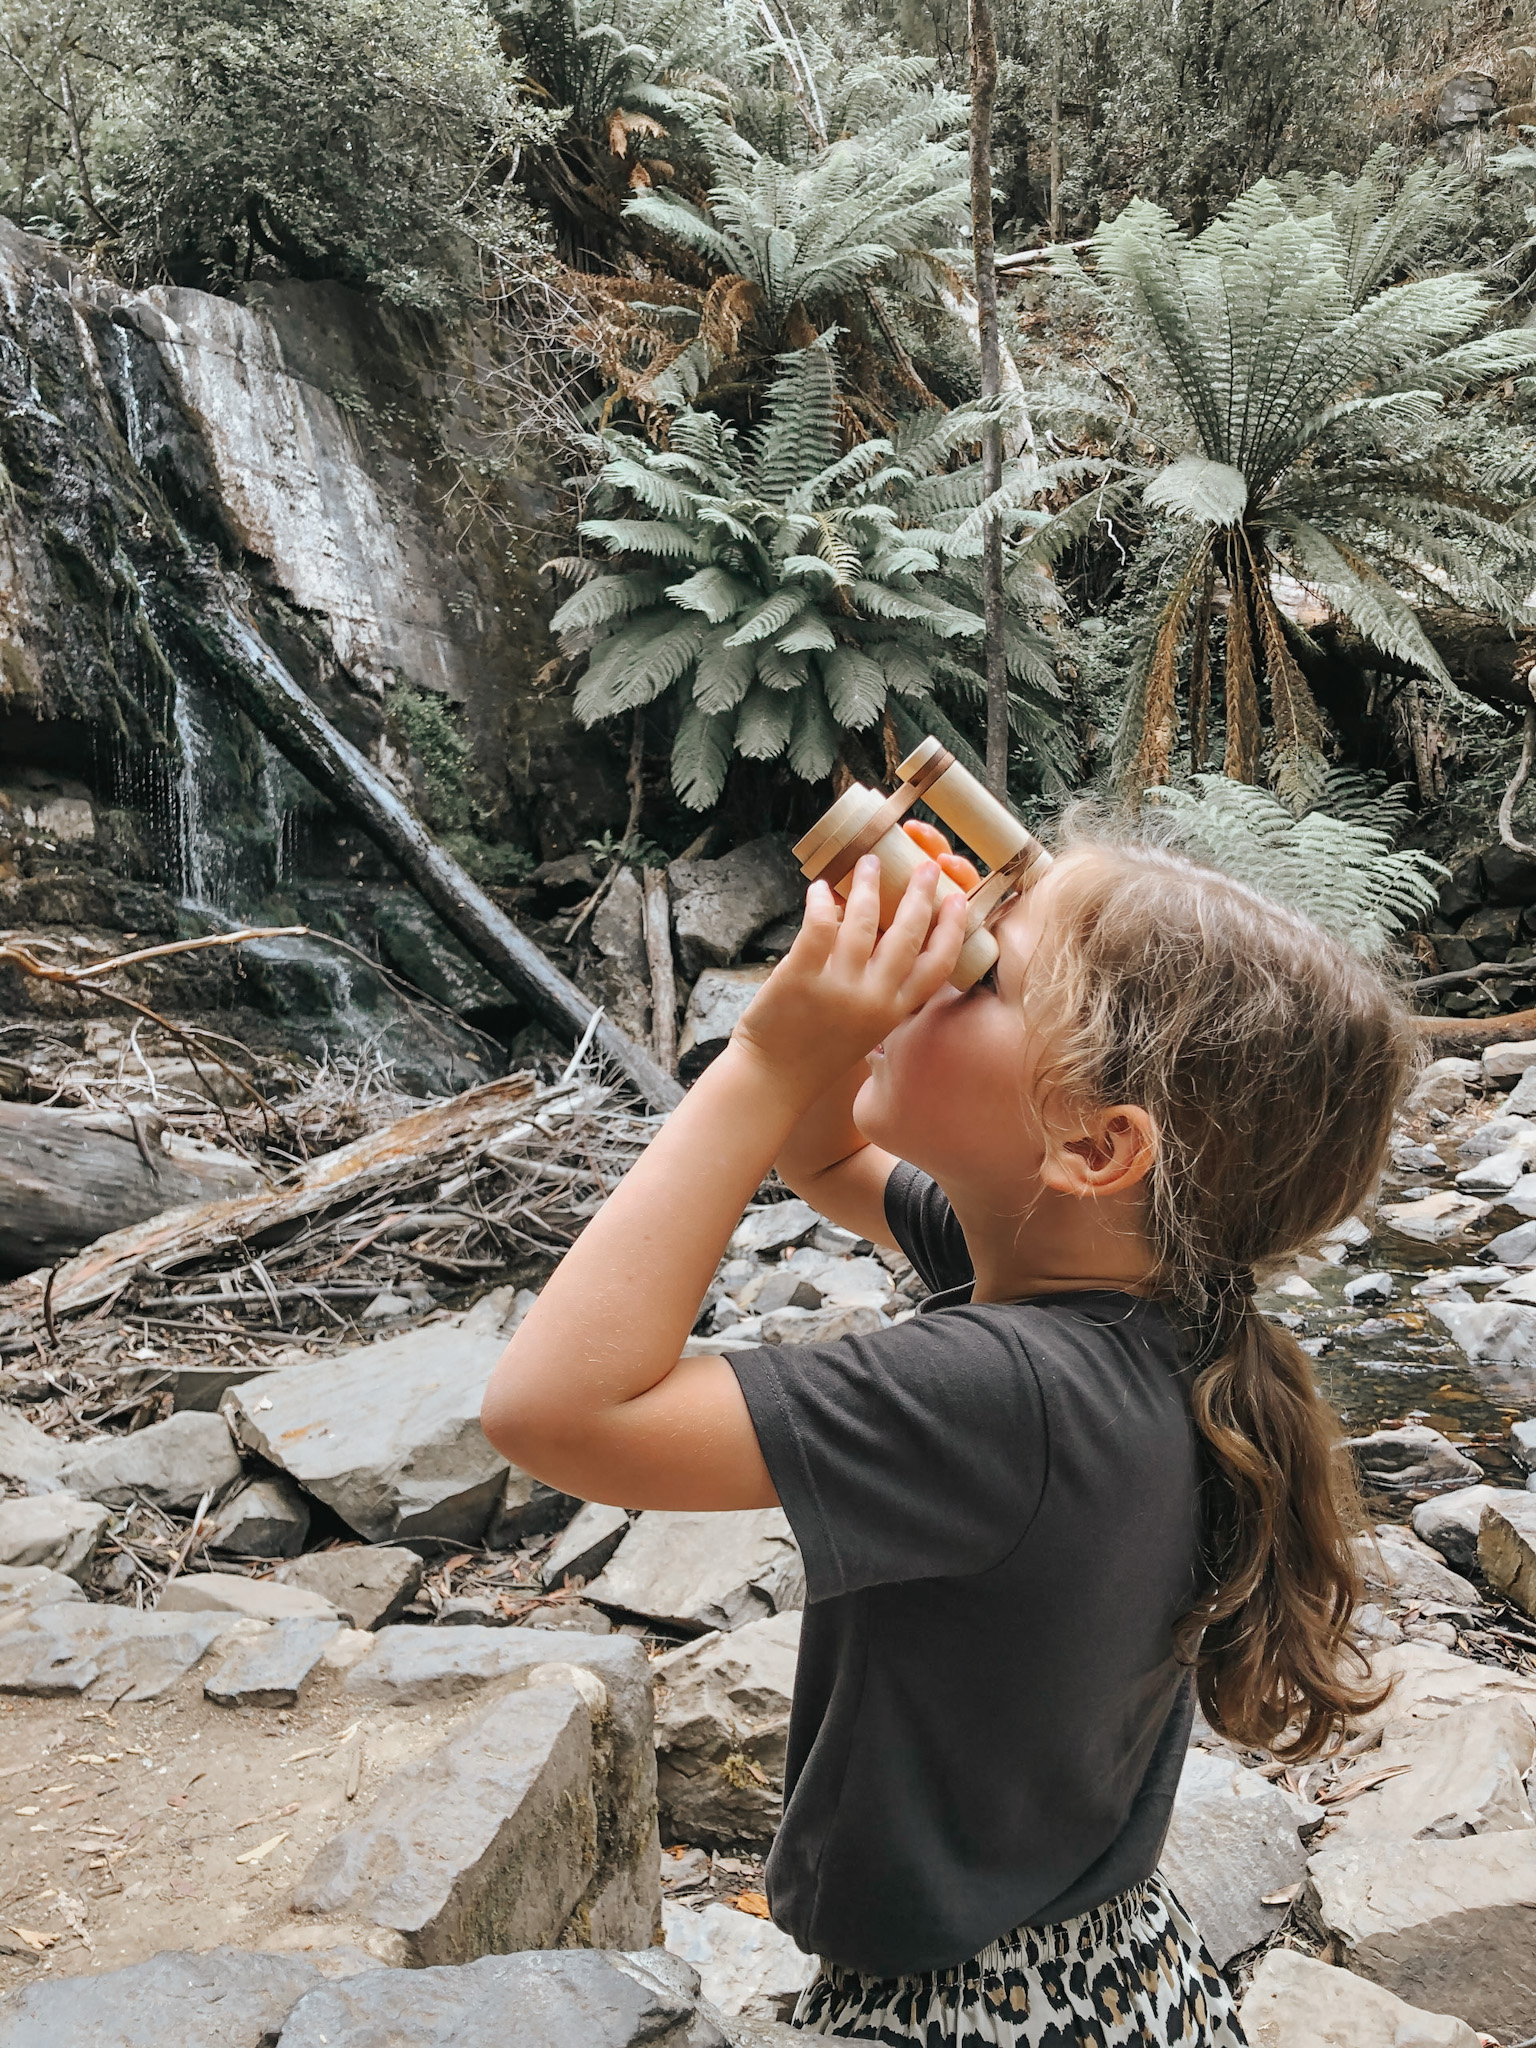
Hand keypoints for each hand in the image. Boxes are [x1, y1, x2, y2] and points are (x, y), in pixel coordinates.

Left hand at [731, 854, 966, 1103]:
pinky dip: (820, 901)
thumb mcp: (867, 1025)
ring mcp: (837, 987)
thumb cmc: (818, 1051)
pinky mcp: (800, 977)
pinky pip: (818, 926)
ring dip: (868, 885)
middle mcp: (872, 998)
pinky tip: (820, 888)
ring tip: (869, 862)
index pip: (938, 964)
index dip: (952, 928)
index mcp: (893, 1010)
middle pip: (907, 934)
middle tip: (926, 865)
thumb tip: (883, 932)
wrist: (773, 1078)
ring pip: (862, 920)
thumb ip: (883, 988)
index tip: (958, 899)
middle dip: (920, 893)